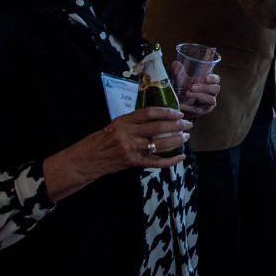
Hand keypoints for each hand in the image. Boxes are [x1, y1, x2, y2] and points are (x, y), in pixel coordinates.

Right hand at [43, 107, 191, 200]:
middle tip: (188, 124)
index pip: (149, 113)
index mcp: (123, 122)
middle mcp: (127, 134)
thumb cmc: (101, 140)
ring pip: (159, 143)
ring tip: (186, 137)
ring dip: (176, 140)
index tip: (178, 112)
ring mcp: (131, 149)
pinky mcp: (133, 163)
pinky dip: (170, 160)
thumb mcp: (115, 125)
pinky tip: (181, 157)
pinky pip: (156, 162)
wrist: (87, 159)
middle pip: (157, 127)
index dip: (166, 112)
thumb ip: (134, 122)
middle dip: (176, 125)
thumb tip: (158, 117)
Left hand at [170, 60, 220, 118]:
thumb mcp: (183, 80)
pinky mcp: (202, 111)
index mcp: (209, 83)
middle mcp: (211, 93)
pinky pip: (199, 109)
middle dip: (204, 87)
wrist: (180, 104)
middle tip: (192, 87)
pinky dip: (190, 107)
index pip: (216, 79)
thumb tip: (175, 63)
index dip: (212, 78)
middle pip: (215, 89)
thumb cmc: (185, 89)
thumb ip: (180, 73)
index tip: (205, 77)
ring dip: (199, 96)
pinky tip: (182, 105)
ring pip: (209, 99)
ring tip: (187, 93)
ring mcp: (208, 102)